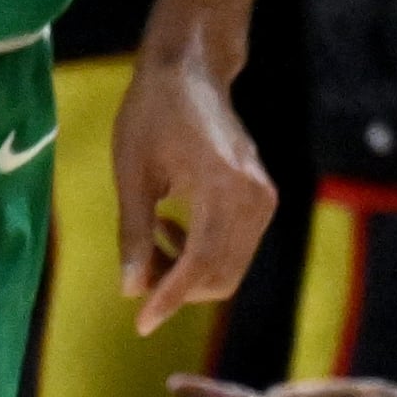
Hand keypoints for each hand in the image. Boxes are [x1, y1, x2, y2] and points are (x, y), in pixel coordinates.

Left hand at [111, 45, 279, 337]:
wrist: (191, 73)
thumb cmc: (152, 114)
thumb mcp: (131, 174)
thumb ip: (133, 234)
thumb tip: (131, 289)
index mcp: (224, 187)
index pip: (202, 261)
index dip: (170, 297)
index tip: (141, 323)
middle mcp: (256, 198)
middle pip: (221, 274)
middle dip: (177, 288)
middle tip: (136, 271)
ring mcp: (265, 199)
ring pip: (229, 266)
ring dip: (187, 270)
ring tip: (151, 238)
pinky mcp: (263, 199)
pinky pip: (235, 247)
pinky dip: (201, 254)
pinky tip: (172, 226)